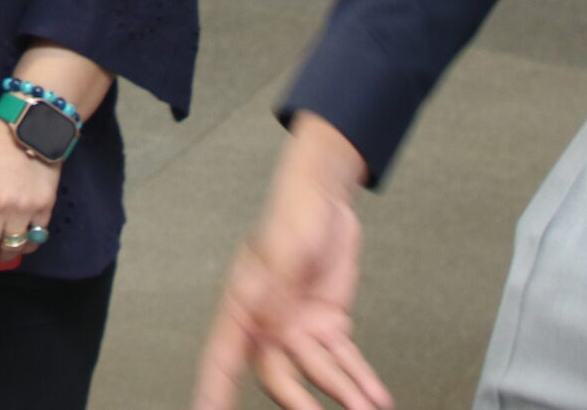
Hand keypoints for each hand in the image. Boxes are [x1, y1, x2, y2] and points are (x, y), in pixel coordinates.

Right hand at [190, 115, 388, 409]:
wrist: (327, 198)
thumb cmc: (293, 213)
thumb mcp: (284, 250)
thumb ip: (276, 291)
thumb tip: (267, 328)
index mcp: (244, 304)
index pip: (223, 356)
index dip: (214, 389)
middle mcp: (269, 322)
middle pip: (278, 374)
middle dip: (298, 401)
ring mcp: (299, 325)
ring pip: (317, 372)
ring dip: (343, 392)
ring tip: (364, 407)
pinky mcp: (328, 323)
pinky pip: (344, 358)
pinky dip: (360, 377)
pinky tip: (372, 394)